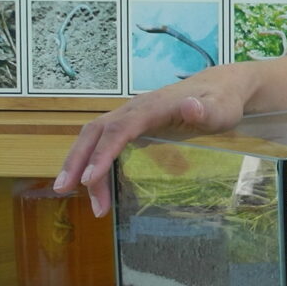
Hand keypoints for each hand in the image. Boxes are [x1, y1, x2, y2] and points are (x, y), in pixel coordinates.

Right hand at [54, 64, 257, 216]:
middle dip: (77, 161)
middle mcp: (134, 109)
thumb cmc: (221, 101)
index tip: (90, 179)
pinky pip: (104, 142)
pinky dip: (94, 162)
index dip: (102, 154)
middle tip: (65, 190)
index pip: (119, 130)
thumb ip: (205, 110)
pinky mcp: (132, 125)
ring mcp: (131, 116)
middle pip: (95, 133)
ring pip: (95, 138)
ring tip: (82, 198)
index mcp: (151, 106)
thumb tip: (190, 105)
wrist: (221, 87)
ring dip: (81, 164)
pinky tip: (94, 185)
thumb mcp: (220, 108)